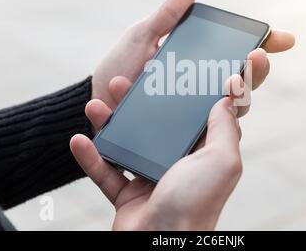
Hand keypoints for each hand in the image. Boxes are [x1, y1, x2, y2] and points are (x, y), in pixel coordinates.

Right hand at [71, 75, 247, 229]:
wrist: (160, 245)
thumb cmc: (196, 203)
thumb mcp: (221, 160)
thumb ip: (224, 128)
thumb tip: (227, 99)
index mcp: (200, 154)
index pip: (191, 118)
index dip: (179, 95)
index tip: (167, 73)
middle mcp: (176, 164)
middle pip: (153, 126)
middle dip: (135, 104)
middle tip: (121, 83)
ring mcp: (150, 179)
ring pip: (126, 144)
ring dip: (108, 124)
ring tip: (95, 104)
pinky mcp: (127, 196)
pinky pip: (105, 172)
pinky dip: (91, 158)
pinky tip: (78, 140)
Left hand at [91, 0, 294, 122]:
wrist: (89, 104)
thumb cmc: (115, 70)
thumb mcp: (139, 40)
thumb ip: (164, 19)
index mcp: (194, 73)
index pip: (234, 64)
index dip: (260, 52)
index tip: (284, 39)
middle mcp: (197, 100)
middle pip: (238, 93)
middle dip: (253, 76)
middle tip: (259, 59)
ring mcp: (186, 123)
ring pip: (224, 117)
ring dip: (235, 97)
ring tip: (239, 76)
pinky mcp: (171, 142)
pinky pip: (187, 132)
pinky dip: (195, 114)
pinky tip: (184, 97)